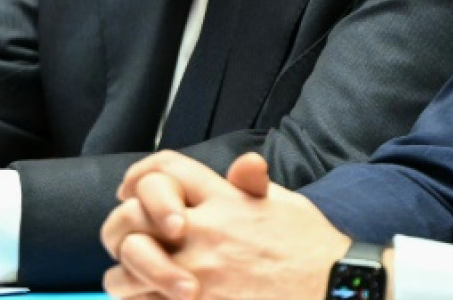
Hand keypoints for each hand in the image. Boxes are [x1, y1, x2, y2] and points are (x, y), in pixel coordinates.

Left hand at [102, 152, 348, 299]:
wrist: (333, 289)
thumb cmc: (312, 249)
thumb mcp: (283, 203)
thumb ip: (251, 185)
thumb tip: (243, 166)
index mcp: (224, 199)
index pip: (166, 170)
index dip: (139, 176)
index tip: (127, 189)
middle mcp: (204, 231)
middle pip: (131, 219)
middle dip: (119, 230)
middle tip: (124, 241)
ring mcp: (198, 274)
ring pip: (126, 274)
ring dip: (124, 278)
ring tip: (130, 284)